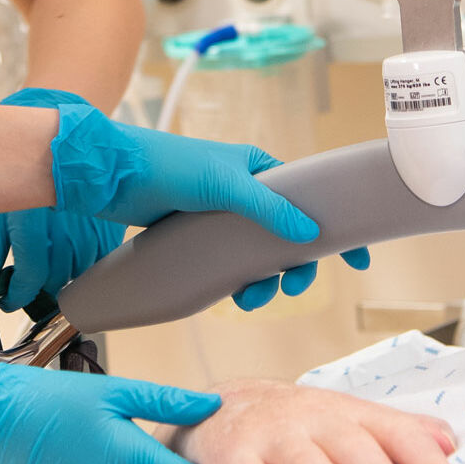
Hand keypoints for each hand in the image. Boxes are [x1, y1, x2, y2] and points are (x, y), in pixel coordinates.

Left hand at [0, 91, 358, 309]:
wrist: (105, 176)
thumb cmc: (163, 166)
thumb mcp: (221, 184)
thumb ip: (266, 206)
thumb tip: (306, 232)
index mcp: (257, 168)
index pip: (310, 198)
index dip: (336, 229)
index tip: (359, 259)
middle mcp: (243, 190)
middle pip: (288, 235)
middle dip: (295, 266)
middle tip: (289, 288)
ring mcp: (219, 215)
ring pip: (259, 254)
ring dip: (265, 280)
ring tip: (250, 298)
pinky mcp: (195, 236)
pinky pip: (230, 263)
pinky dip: (238, 280)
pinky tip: (232, 294)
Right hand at [172, 378, 461, 463]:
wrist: (224, 408)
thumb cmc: (303, 426)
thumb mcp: (350, 419)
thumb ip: (398, 432)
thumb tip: (451, 445)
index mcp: (349, 412)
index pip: (392, 431)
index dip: (422, 460)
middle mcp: (314, 419)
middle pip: (353, 449)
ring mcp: (273, 437)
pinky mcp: (235, 459)